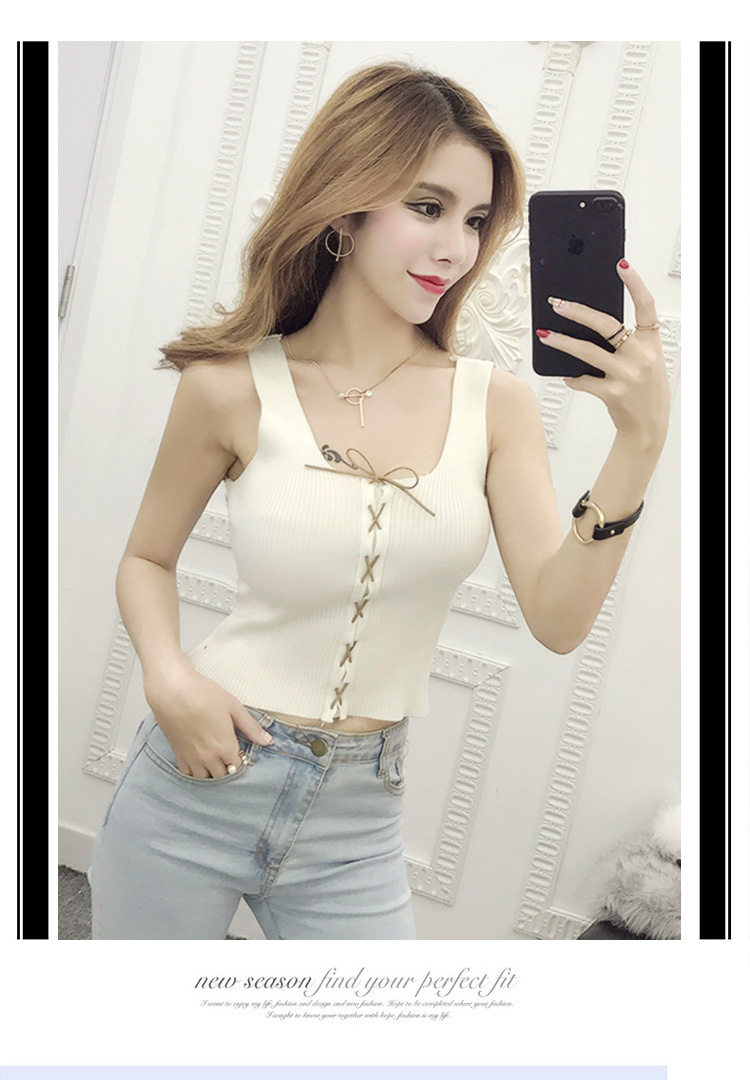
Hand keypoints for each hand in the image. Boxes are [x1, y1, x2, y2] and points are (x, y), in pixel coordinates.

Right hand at [144, 663, 272, 777]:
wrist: (172, 690)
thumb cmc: (202, 694)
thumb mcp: (233, 706)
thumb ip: (250, 727)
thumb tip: (267, 740)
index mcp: (224, 746)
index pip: (238, 767)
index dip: (241, 761)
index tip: (241, 752)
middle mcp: (208, 757)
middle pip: (222, 776)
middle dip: (228, 768)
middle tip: (229, 755)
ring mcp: (191, 758)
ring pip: (205, 779)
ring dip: (212, 773)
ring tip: (215, 760)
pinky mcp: (178, 754)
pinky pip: (187, 774)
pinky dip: (195, 772)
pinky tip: (199, 762)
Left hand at [535, 260, 670, 451]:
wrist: (649, 427)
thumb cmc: (646, 391)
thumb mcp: (646, 361)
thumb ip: (628, 343)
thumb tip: (590, 324)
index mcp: (652, 343)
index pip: (646, 305)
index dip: (634, 283)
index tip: (621, 265)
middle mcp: (641, 356)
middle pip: (606, 325)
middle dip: (578, 311)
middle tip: (557, 304)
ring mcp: (627, 375)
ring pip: (587, 352)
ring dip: (562, 342)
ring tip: (545, 335)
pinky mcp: (613, 393)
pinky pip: (584, 380)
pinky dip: (573, 378)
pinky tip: (567, 376)